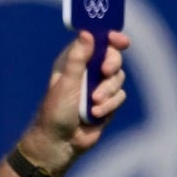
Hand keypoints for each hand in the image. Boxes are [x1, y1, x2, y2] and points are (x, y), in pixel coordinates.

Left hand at [22, 30, 130, 174]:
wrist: (61, 142)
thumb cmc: (56, 110)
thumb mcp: (66, 82)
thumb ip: (78, 58)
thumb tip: (87, 34)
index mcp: (74, 60)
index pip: (96, 41)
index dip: (110, 38)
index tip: (119, 40)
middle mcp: (88, 71)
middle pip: (113, 57)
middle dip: (111, 65)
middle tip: (104, 72)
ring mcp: (99, 86)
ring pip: (118, 78)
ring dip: (108, 91)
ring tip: (93, 103)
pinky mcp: (108, 102)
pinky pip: (120, 96)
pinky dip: (109, 105)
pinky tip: (96, 114)